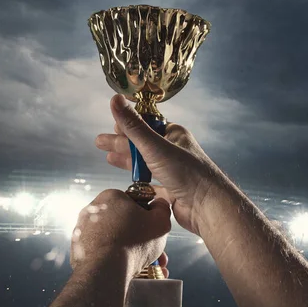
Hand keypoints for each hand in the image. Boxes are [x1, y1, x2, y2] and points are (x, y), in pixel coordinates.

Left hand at [70, 189, 170, 277]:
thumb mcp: (160, 222)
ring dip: (130, 251)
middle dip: (140, 238)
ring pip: (114, 240)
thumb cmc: (131, 243)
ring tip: (146, 267)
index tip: (153, 228)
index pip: (134, 202)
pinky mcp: (78, 250)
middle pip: (124, 223)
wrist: (104, 270)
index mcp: (111, 197)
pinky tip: (130, 271)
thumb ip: (162, 209)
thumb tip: (160, 206)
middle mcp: (92, 211)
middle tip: (153, 250)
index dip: (147, 217)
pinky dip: (115, 260)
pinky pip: (102, 253)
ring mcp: (83, 231)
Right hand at [95, 94, 223, 235]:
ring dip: (127, 160)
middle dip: (121, 143)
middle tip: (99, 142)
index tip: (112, 125)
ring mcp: (174, 171)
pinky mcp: (172, 190)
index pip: (147, 124)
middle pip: (142, 144)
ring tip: (108, 158)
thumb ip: (133, 126)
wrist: (207, 207)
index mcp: (174, 135)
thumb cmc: (186, 173)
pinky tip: (126, 180)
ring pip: (146, 163)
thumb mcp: (154, 147)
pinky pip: (151, 183)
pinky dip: (137, 180)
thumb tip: (115, 99)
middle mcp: (175, 151)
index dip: (129, 124)